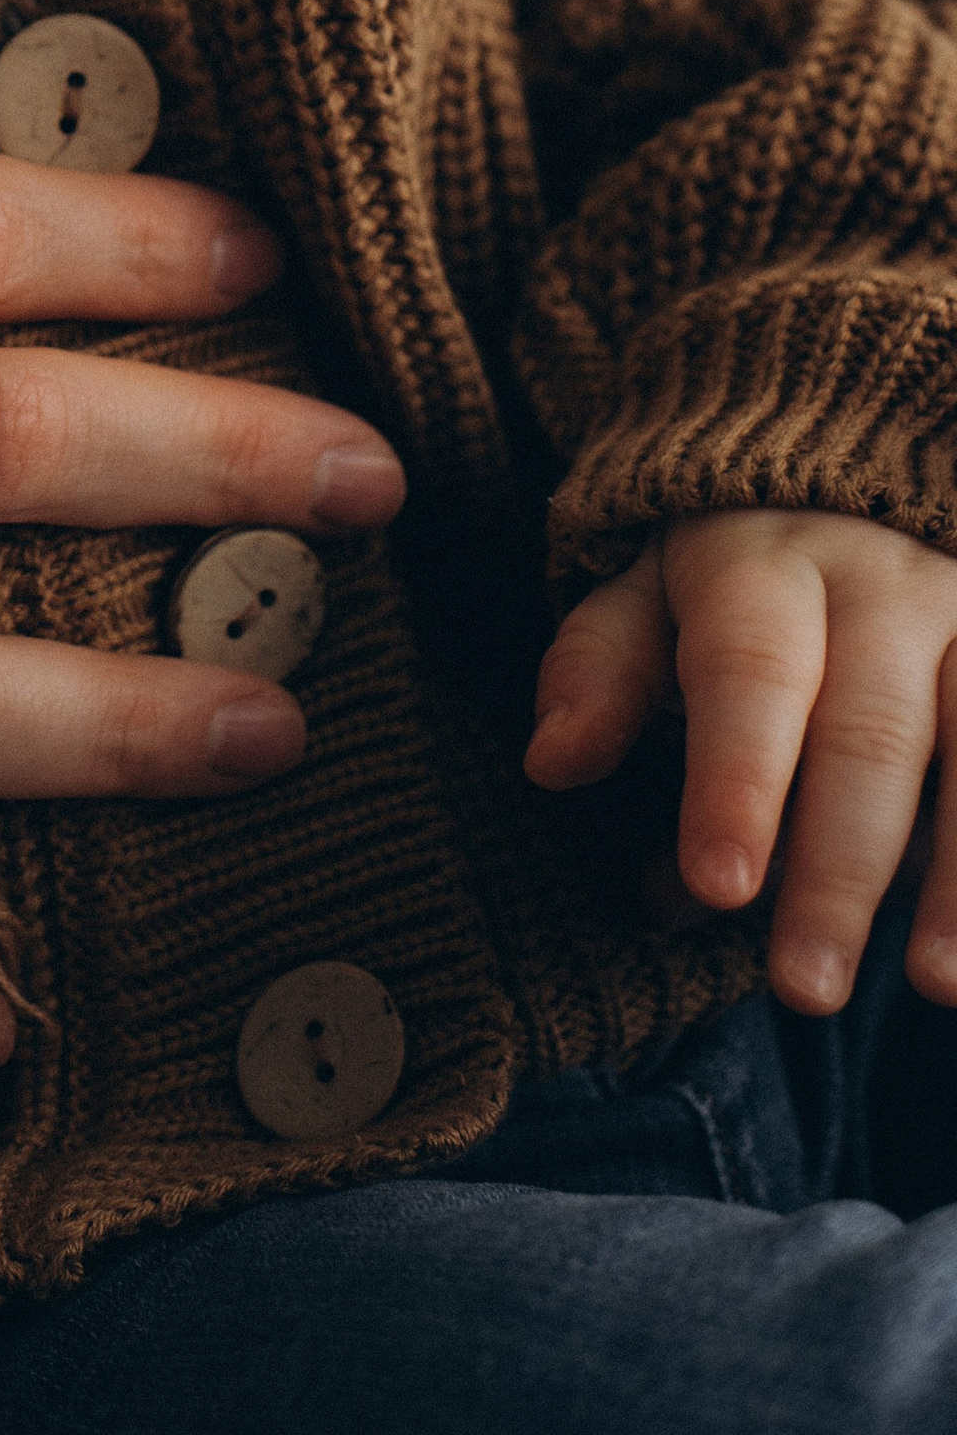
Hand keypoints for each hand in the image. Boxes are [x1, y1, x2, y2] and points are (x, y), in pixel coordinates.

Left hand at [525, 511, 956, 1013]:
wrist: (858, 481)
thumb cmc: (732, 571)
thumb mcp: (648, 591)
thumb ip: (602, 671)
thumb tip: (552, 762)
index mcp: (766, 566)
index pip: (750, 671)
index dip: (736, 778)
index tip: (715, 886)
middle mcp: (882, 589)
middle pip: (867, 731)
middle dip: (837, 867)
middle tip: (804, 987)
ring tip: (935, 989)